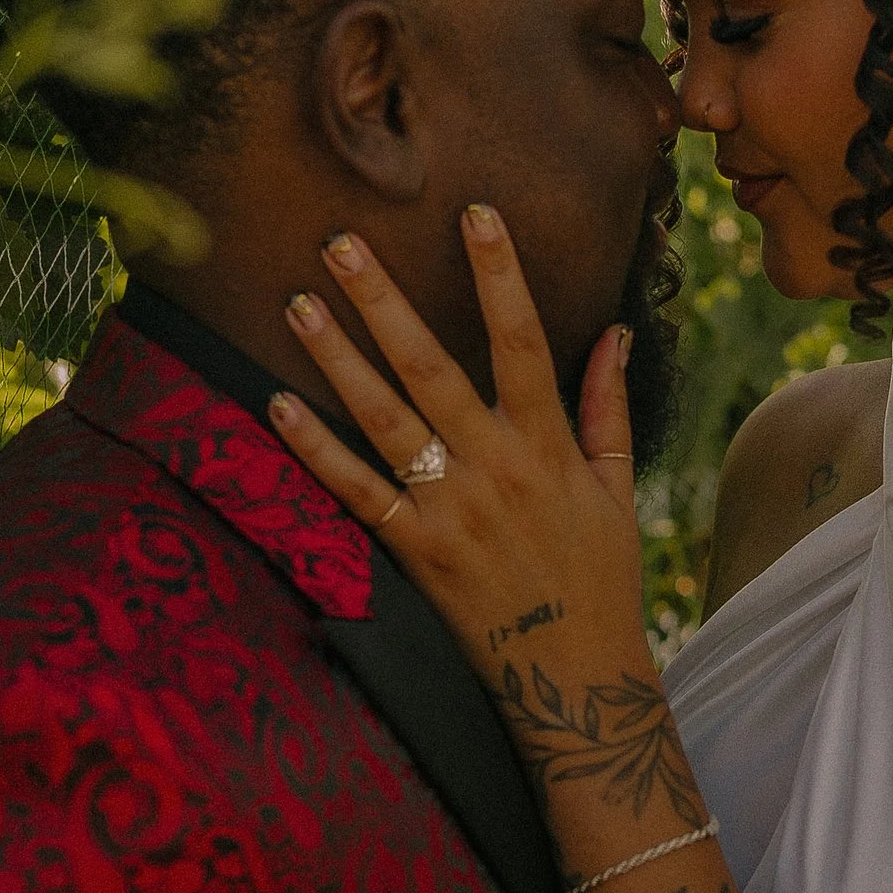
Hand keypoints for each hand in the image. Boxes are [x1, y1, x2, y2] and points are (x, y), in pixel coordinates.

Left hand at [267, 211, 650, 697]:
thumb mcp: (617, 491)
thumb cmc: (599, 580)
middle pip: (431, 367)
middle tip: (339, 241)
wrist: (572, 678)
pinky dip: (313, 450)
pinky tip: (275, 405)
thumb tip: (615, 332)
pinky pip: (354, 492)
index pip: (523, 342)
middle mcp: (494, 469)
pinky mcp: (412, 552)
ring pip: (383, 419)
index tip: (475, 214)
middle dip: (384, 300)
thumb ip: (608, 409)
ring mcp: (448, 510)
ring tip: (296, 304)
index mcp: (548, 446)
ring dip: (336, 359)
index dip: (500, 275)